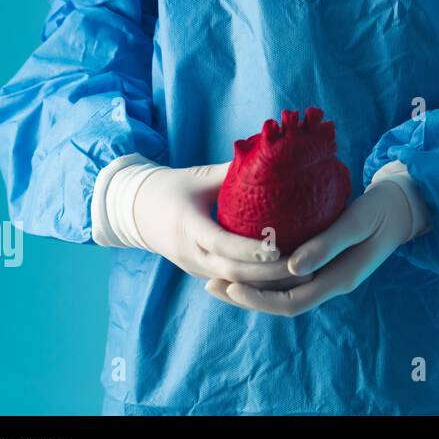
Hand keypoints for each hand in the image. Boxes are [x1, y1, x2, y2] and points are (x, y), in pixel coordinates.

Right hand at [123, 161, 301, 286]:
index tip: (278, 248)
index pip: (221, 243)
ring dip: (266, 284)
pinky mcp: (201, 274)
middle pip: (231, 272)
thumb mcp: (200, 175)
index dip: (249, 249)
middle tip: (301, 264)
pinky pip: (231, 284)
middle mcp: (189, 254)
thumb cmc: (174, 187)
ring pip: (233, 284)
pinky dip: (256, 284)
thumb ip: (233, 170)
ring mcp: (194, 268)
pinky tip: (285, 280)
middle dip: (266, 273)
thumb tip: (271, 154)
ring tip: (302, 276)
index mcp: (187, 226)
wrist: (137, 212)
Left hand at [205, 175, 422, 316]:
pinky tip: (245, 262)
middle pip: (280, 303)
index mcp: (340, 279)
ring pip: (282, 292)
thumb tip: (293, 266)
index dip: (258, 298)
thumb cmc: (382, 210)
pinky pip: (288, 277)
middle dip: (245, 297)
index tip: (230, 285)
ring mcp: (327, 275)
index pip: (292, 303)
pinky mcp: (323, 262)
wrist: (403, 207)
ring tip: (218, 276)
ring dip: (251, 287)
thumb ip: (328, 243)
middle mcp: (330, 283)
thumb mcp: (358, 222)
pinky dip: (264, 274)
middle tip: (210, 284)